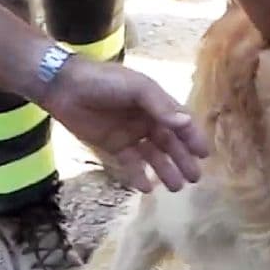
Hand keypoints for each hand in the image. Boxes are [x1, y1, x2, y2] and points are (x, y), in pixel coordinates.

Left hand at [40, 57, 209, 192]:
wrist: (65, 86)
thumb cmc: (104, 81)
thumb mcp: (137, 88)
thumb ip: (161, 106)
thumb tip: (186, 122)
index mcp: (156, 103)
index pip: (180, 123)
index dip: (193, 138)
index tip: (204, 155)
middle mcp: (147, 119)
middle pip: (170, 143)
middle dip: (183, 160)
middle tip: (194, 179)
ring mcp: (130, 134)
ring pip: (153, 156)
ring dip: (165, 171)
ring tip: (175, 187)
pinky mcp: (113, 145)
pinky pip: (130, 163)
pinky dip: (138, 175)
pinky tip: (146, 188)